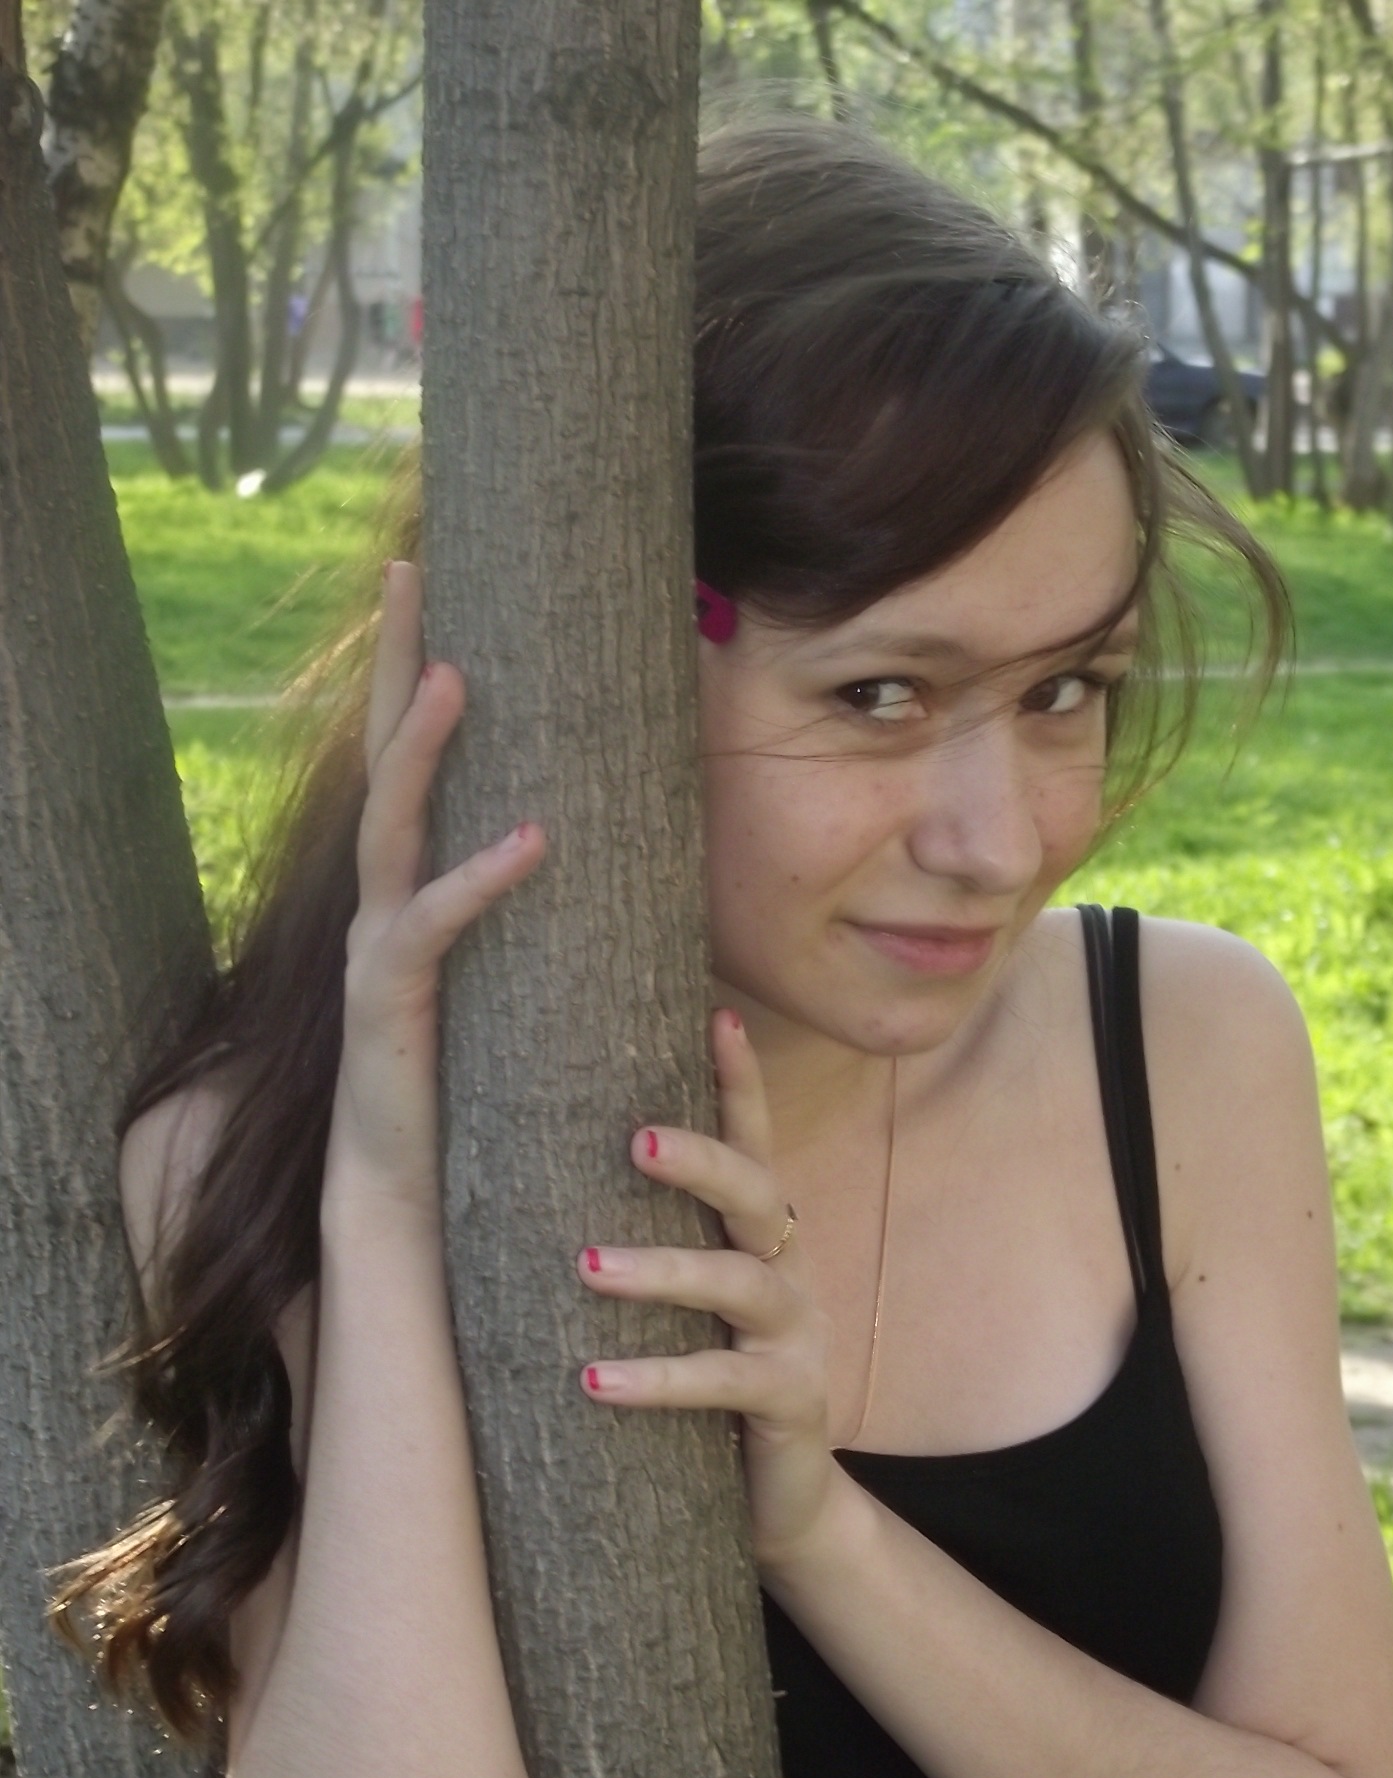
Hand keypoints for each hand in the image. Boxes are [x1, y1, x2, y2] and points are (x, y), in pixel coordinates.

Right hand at [325, 560, 546, 1219]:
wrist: (405, 1189)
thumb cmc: (468, 1083)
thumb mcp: (514, 980)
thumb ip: (538, 917)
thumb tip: (614, 848)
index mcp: (411, 891)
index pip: (410, 764)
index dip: (414, 674)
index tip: (436, 587)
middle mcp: (381, 904)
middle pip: (380, 762)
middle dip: (394, 665)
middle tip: (409, 571)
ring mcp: (377, 951)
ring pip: (389, 828)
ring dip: (418, 749)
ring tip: (452, 676)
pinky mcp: (390, 1006)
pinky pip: (431, 930)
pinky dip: (478, 882)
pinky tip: (530, 839)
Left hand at [575, 1007, 840, 1572]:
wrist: (779, 1504)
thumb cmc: (708, 1389)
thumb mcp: (681, 1306)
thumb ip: (640, 1242)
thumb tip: (530, 1177)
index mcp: (759, 1236)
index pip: (752, 1141)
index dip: (739, 1080)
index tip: (716, 1014)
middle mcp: (786, 1270)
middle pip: (755, 1189)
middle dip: (698, 1157)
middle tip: (632, 1138)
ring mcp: (796, 1335)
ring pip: (738, 1281)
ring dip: (663, 1269)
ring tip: (588, 1267)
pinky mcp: (792, 1402)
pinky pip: (726, 1382)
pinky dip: (660, 1378)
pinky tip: (594, 1381)